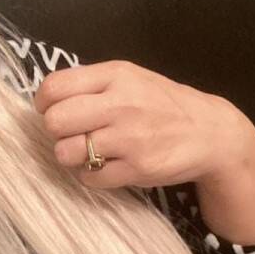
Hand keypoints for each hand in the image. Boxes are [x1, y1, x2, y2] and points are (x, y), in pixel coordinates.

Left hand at [32, 58, 254, 189]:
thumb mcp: (131, 78)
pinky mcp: (137, 169)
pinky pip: (89, 178)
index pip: (55, 87)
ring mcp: (129, 138)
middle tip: (72, 133)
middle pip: (55, 121)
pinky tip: (106, 165)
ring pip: (66, 153)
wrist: (210, 132)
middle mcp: (121, 104)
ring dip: (71, 156)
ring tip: (88, 151)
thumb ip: (92, 83)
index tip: (52, 110)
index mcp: (116, 76)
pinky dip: (91, 175)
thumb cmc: (162, 104)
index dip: (44, 103)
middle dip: (57, 131)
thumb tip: (48, 98)